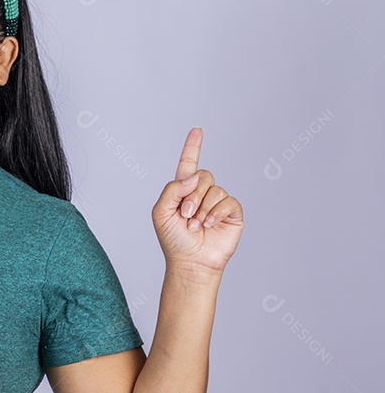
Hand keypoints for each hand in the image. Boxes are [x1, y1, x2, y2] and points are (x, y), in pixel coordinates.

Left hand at [152, 127, 243, 278]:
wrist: (190, 262)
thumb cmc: (173, 239)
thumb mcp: (161, 212)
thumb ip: (172, 189)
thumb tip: (194, 176)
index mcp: (183, 190)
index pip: (188, 164)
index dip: (193, 146)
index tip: (197, 130)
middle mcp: (202, 193)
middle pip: (203, 175)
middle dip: (192, 196)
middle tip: (185, 215)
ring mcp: (218, 203)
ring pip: (215, 189)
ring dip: (202, 208)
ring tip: (195, 225)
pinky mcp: (232, 213)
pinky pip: (229, 201)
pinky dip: (216, 212)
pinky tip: (209, 224)